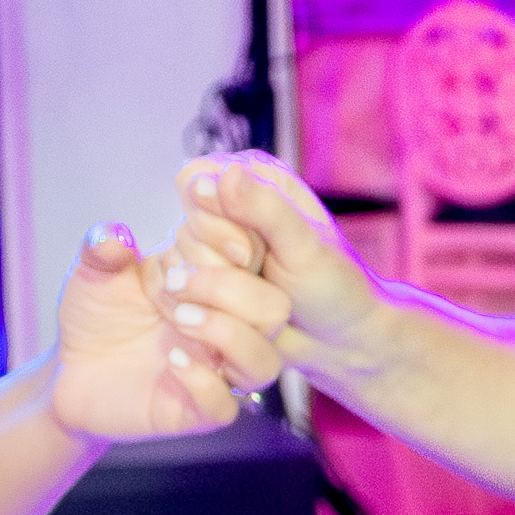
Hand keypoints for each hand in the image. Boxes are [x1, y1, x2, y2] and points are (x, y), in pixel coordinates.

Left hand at [45, 223, 248, 444]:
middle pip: (275, 307)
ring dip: (226, 332)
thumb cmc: (98, 316)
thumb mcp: (96, 272)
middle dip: (228, 287)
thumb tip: (113, 237)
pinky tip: (170, 362)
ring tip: (178, 318)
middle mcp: (230, 326)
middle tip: (173, 283)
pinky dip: (201, 381)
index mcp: (217, 282)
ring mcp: (217, 372)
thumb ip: (104, 249)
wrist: (68, 370)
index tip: (188, 227)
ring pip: (264, 361)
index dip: (232, 235)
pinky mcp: (195, 413)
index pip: (256, 253)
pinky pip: (223, 406)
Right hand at [164, 154, 393, 402]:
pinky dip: (208, 307)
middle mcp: (229, 202)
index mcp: (255, 177)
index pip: (193, 181)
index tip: (248, 253)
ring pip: (176, 262)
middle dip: (222, 262)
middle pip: (183, 226)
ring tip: (261, 292)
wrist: (338, 337)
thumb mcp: (304, 245)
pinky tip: (241, 312)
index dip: (211, 220)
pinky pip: (177, 289)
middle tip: (263, 273)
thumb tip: (218, 177)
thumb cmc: (333, 287)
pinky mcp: (203, 278)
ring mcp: (213, 242)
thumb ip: (263, 208)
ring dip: (219, 289)